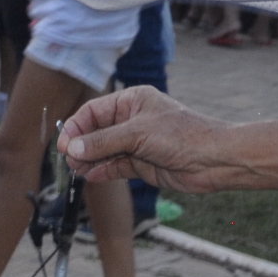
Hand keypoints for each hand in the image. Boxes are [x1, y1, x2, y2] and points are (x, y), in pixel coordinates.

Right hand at [58, 87, 246, 193]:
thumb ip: (103, 142)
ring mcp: (137, 143)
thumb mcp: (137, 134)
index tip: (64, 144)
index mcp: (132, 101)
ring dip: (89, 159)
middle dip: (81, 145)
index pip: (94, 111)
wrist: (213, 160)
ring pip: (104, 151)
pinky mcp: (142, 163)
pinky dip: (103, 171)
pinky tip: (91, 175)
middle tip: (68, 159)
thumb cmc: (181, 136)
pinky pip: (116, 166)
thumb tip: (73, 147)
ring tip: (76, 169)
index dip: (77, 127)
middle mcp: (132, 120)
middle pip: (96, 132)